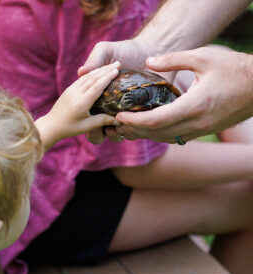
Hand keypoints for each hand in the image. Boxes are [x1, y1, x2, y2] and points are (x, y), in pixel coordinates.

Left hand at [35, 62, 119, 150]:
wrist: (51, 125)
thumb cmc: (69, 128)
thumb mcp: (87, 126)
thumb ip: (103, 121)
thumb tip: (119, 120)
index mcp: (81, 103)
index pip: (96, 86)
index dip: (107, 77)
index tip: (116, 70)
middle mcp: (76, 93)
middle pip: (93, 78)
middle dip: (106, 70)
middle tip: (118, 63)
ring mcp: (71, 90)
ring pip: (87, 76)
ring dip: (100, 70)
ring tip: (111, 65)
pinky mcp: (68, 89)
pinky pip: (82, 79)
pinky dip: (91, 73)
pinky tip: (98, 71)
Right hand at [77, 38, 158, 143]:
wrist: (152, 50)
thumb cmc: (126, 50)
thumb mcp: (107, 51)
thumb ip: (94, 59)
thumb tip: (81, 72)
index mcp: (96, 98)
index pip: (85, 114)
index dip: (84, 120)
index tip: (89, 116)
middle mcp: (109, 109)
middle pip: (98, 131)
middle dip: (98, 132)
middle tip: (103, 126)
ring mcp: (126, 114)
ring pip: (117, 134)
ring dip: (115, 134)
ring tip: (120, 125)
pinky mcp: (142, 116)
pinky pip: (136, 131)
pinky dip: (133, 131)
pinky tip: (135, 122)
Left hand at [115, 47, 252, 142]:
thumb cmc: (234, 69)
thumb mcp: (203, 57)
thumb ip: (173, 59)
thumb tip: (148, 62)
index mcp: (194, 106)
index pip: (156, 121)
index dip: (134, 121)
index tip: (119, 116)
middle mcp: (197, 123)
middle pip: (157, 134)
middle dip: (135, 130)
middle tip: (117, 124)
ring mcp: (202, 130)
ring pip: (167, 139)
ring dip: (146, 135)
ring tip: (128, 127)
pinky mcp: (205, 130)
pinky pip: (177, 137)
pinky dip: (160, 134)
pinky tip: (150, 127)